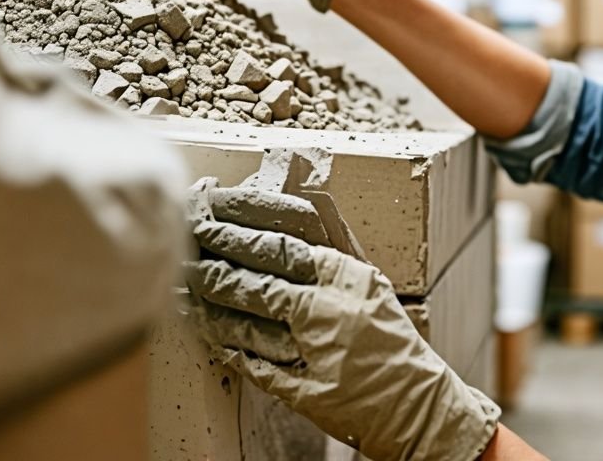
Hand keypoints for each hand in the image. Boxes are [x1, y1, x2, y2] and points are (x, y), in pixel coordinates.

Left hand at [182, 180, 499, 460]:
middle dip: (214, 267)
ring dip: (211, 309)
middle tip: (184, 251)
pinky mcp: (304, 392)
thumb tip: (314, 201)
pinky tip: (209, 335)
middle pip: (257, 283)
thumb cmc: (391, 340)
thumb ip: (340, 244)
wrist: (418, 402)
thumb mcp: (371, 282)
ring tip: (185, 291)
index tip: (208, 221)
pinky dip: (229, 350)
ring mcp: (315, 354)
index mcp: (346, 278)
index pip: (279, 247)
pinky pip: (254, 367)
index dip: (237, 233)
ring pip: (248, 324)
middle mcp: (330, 311)